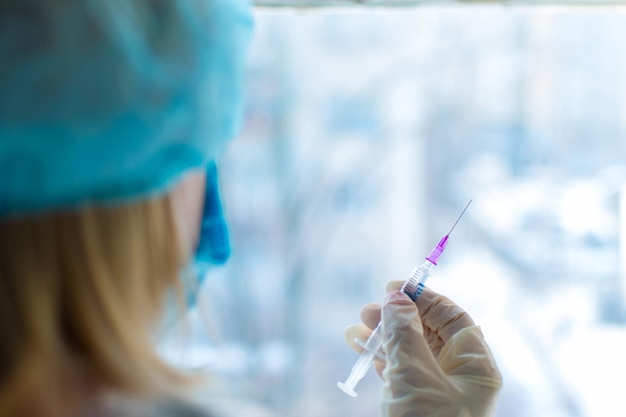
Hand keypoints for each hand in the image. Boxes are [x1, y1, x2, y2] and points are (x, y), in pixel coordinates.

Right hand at [344, 282, 501, 416]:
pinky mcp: (417, 404)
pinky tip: (360, 348)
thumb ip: (404, 332)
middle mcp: (458, 376)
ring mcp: (436, 391)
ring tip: (358, 328)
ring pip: (410, 352)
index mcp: (475, 367)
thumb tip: (395, 298)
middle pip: (429, 332)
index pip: (453, 319)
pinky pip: (399, 372)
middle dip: (398, 317)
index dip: (424, 299)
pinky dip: (380, 358)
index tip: (394, 288)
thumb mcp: (415, 374)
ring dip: (384, 337)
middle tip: (369, 310)